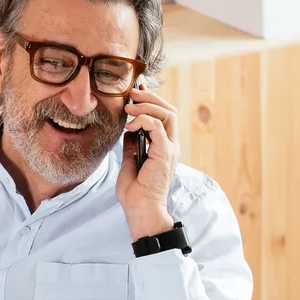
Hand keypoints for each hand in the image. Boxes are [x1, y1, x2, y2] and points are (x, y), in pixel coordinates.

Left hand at [117, 81, 180, 240]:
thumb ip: (133, 144)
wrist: (141, 208)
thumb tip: (128, 129)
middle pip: (169, 110)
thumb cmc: (135, 192)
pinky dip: (144, 120)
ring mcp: (170, 148)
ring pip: (167, 114)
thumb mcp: (130, 161)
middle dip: (150, 97)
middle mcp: (171, 145)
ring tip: (129, 106)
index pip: (164, 116)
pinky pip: (157, 127)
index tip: (137, 91)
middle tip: (132, 93)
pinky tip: (130, 125)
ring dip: (147, 106)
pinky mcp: (165, 153)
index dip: (152, 101)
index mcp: (164, 147)